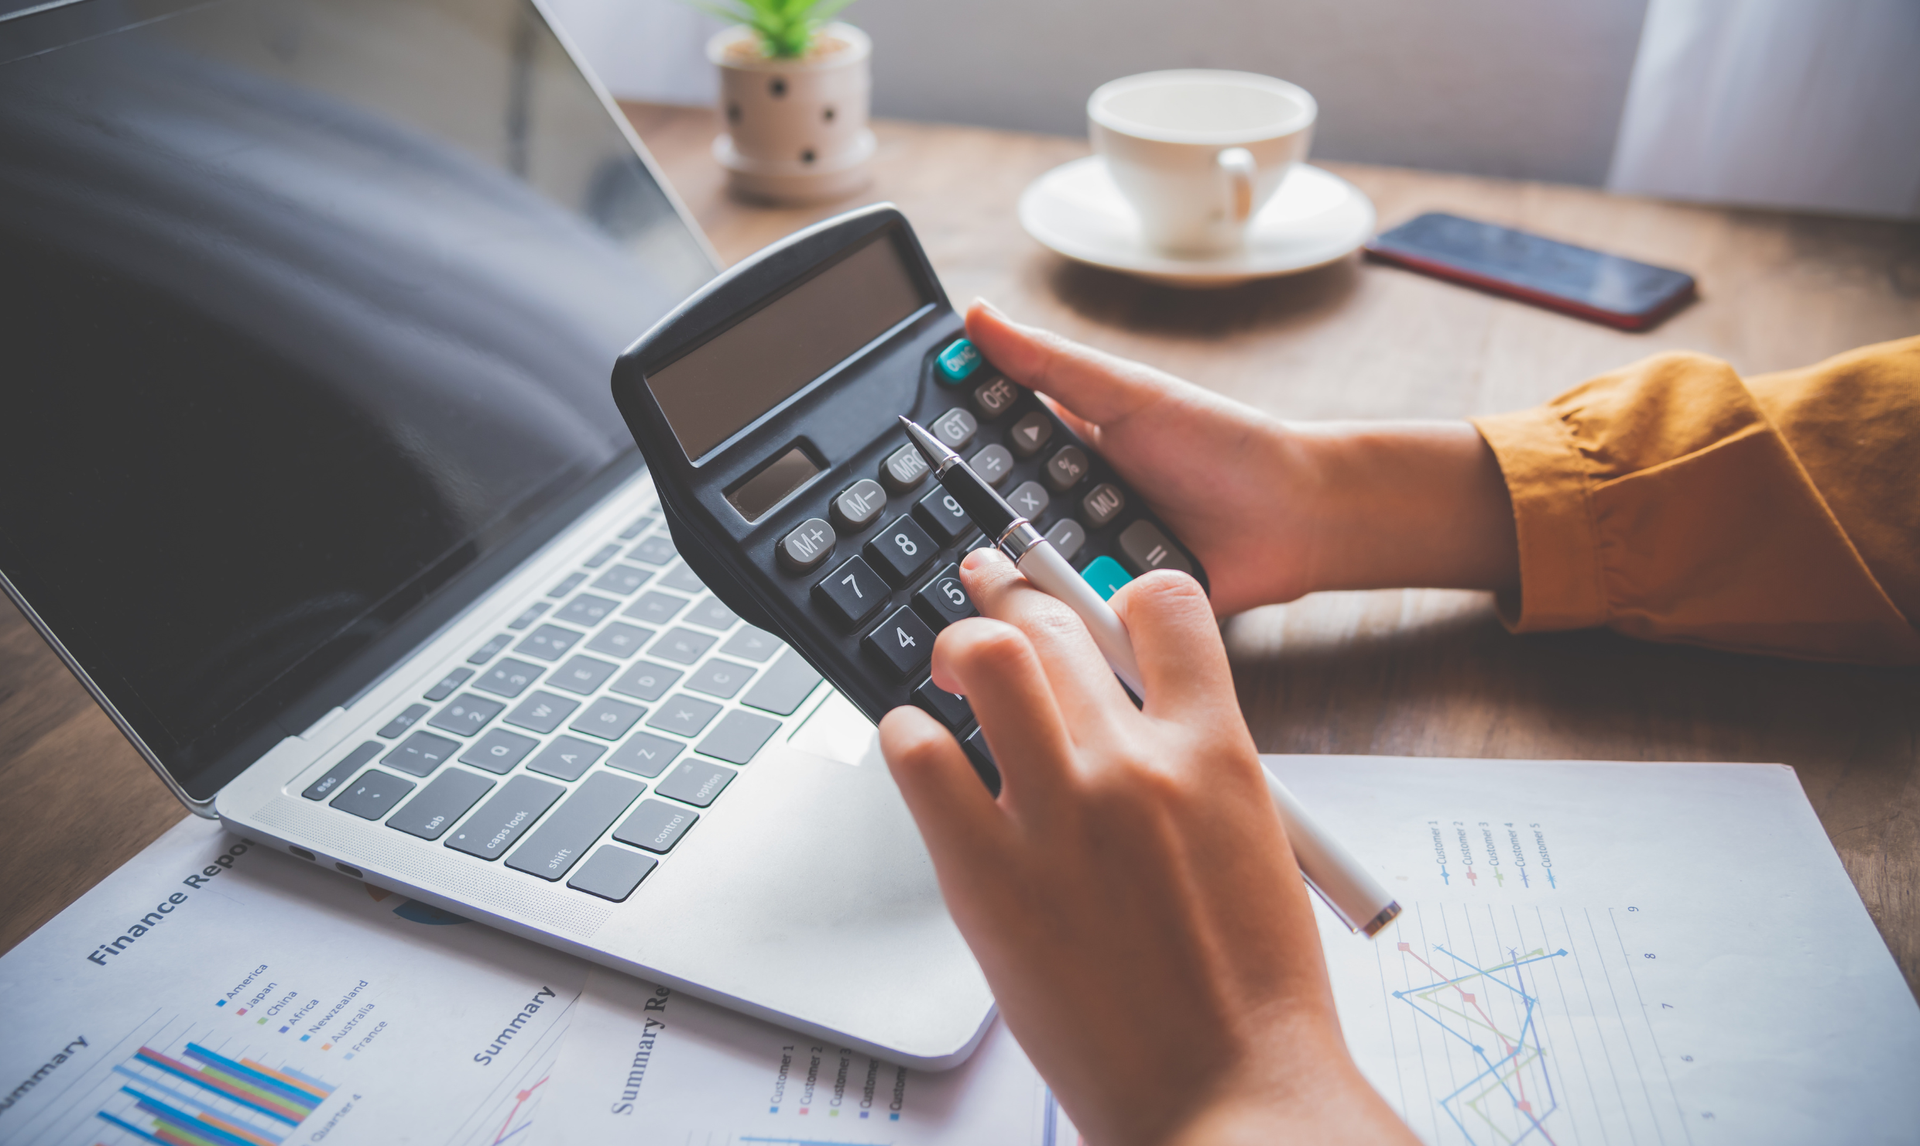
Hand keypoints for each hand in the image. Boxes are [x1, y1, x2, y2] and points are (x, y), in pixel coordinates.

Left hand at [877, 550, 1415, 1145]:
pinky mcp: (988, 877)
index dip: (1117, 593)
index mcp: (1215, 753)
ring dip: (959, 646)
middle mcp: (1134, 765)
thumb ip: (1192, 771)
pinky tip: (917, 747)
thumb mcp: (1253, 846)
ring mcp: (1059, 815)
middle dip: (1011, 599)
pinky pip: (920, 756)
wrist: (1233, 1096)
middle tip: (987, 600)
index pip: (1164, 604)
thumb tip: (1131, 725)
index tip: (1090, 605)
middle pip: (1053, 625)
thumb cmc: (1252, 995)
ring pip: (988, 660)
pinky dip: (908, 735)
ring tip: (949, 666)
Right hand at [964, 301, 1518, 612]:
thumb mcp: (1129, 394)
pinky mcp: (1103, 613)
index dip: (944, 447)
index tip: (913, 444)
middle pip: (988, 516)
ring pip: (1018, 575)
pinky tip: (1061, 609)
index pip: (977, 446)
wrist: (1297, 521)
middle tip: (994, 506)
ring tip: (1050, 552)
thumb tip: (976, 315)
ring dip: (1026, 569)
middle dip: (987, 515)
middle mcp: (1057, 507)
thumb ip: (1049, 364)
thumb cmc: (1224, 447)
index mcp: (1054, 446)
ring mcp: (1079, 563)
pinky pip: (1063, 623)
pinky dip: (1061, 618)